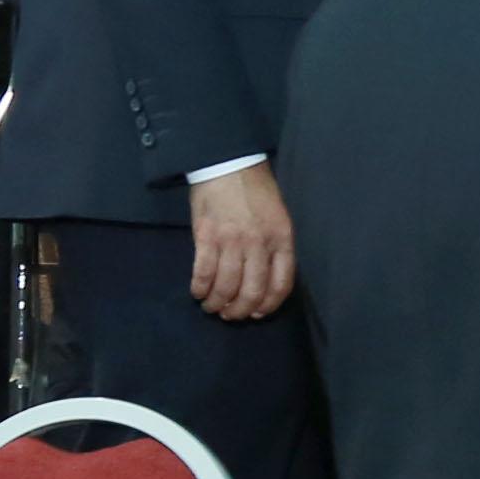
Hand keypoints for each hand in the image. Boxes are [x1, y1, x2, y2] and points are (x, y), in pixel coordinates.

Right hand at [187, 166, 296, 320]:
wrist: (229, 163)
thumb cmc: (255, 191)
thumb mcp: (278, 218)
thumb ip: (276, 248)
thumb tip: (265, 282)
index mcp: (281, 240)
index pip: (280, 285)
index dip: (267, 306)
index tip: (257, 313)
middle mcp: (259, 244)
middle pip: (251, 292)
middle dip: (239, 311)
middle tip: (230, 314)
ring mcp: (232, 241)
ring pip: (226, 287)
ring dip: (217, 303)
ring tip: (212, 306)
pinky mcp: (207, 236)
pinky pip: (203, 272)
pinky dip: (200, 288)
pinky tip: (198, 292)